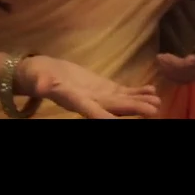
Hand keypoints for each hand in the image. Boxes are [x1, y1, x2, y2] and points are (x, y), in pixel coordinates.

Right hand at [17, 56, 161, 118]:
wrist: (41, 72)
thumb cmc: (37, 75)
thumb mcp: (38, 78)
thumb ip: (42, 83)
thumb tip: (42, 87)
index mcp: (74, 100)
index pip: (90, 111)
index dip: (104, 116)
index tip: (117, 122)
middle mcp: (89, 102)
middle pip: (113, 107)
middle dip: (133, 109)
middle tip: (153, 110)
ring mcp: (98, 96)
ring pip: (122, 101)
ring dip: (140, 101)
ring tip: (157, 101)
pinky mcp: (103, 88)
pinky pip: (122, 92)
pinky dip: (136, 91)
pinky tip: (152, 90)